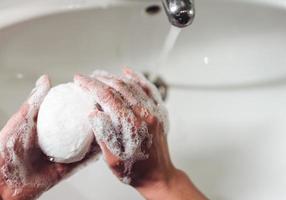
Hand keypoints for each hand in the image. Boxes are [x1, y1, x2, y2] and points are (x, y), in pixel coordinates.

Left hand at [0, 75, 98, 199]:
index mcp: (47, 127)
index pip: (68, 114)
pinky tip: (102, 148)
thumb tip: (46, 80)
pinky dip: (92, 156)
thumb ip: (36, 100)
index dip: (80, 105)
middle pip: (79, 129)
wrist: (3, 181)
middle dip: (92, 122)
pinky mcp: (64, 170)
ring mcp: (60, 156)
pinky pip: (81, 162)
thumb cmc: (7, 148)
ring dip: (96, 138)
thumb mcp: (22, 119)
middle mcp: (56, 141)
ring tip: (108, 128)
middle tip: (105, 112)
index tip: (92, 97)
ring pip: (83, 145)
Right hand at [75, 68, 206, 199]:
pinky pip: (148, 89)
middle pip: (120, 88)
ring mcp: (154, 112)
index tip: (79, 79)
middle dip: (100, 79)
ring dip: (115, 77)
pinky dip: (137, 79)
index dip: (91, 86)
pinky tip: (128, 72)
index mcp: (131, 126)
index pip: (108, 97)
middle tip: (86, 77)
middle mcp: (145, 114)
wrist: (158, 175)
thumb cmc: (135, 170)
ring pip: (132, 86)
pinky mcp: (159, 112)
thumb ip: (103, 134)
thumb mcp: (112, 159)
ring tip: (100, 74)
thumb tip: (93, 113)